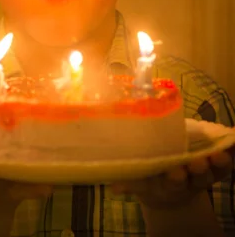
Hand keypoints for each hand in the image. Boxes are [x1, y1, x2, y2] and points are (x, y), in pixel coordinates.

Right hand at [111, 147, 233, 209]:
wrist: (169, 194)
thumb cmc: (150, 181)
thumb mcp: (139, 184)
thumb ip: (127, 183)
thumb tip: (113, 186)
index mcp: (169, 185)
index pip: (174, 182)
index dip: (175, 178)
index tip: (175, 172)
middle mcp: (189, 182)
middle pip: (197, 178)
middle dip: (198, 170)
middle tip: (198, 161)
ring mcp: (204, 176)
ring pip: (215, 172)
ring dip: (219, 162)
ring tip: (221, 153)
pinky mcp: (215, 170)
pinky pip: (226, 164)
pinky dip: (230, 153)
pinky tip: (233, 140)